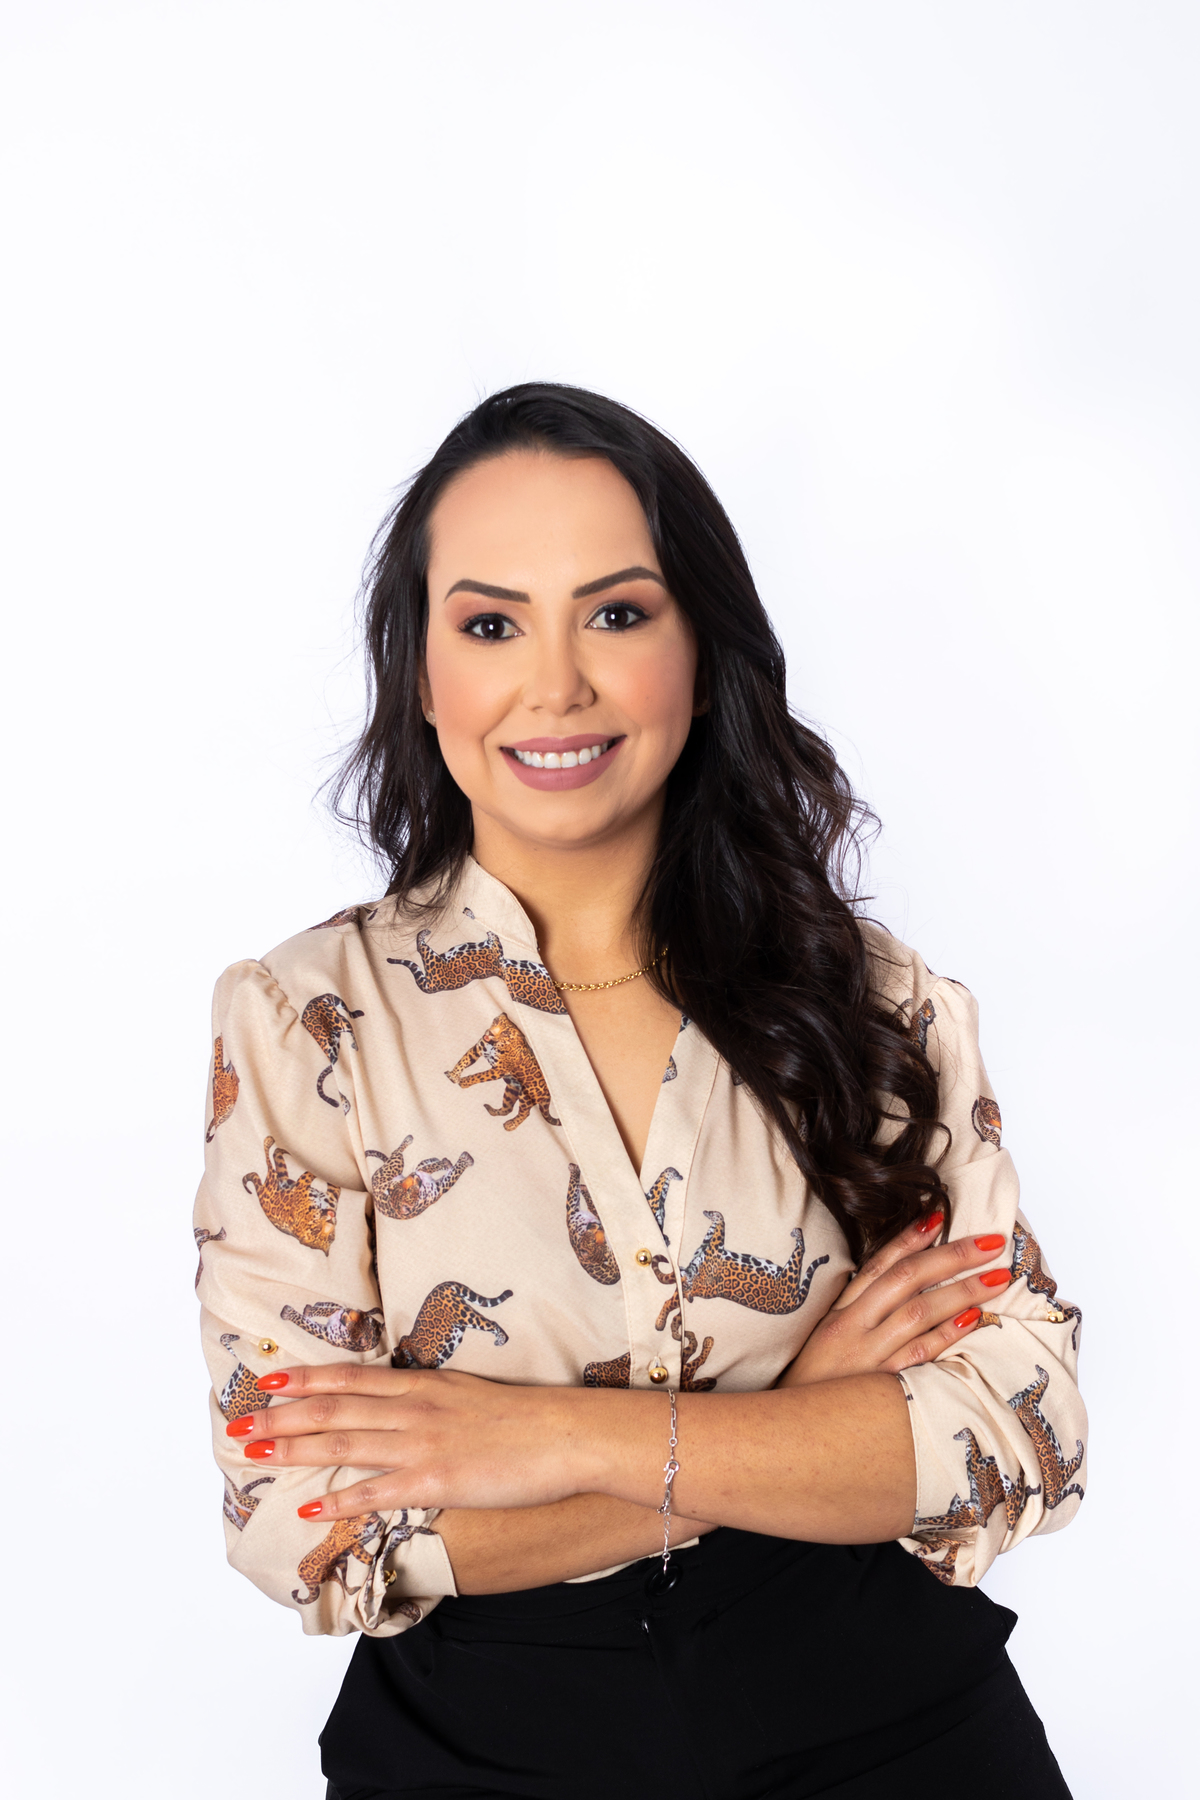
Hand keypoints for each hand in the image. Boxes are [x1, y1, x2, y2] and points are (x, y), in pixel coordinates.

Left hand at [225, 1365, 612, 1522]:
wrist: (566, 1433)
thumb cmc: (522, 1417)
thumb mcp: (468, 1394)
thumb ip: (429, 1399)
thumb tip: (398, 1404)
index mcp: (421, 1385)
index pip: (350, 1379)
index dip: (305, 1381)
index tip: (268, 1382)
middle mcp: (413, 1409)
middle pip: (334, 1409)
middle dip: (282, 1418)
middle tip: (238, 1424)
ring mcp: (422, 1444)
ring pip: (344, 1443)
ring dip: (296, 1449)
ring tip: (256, 1454)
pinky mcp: (436, 1481)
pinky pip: (378, 1491)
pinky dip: (340, 1498)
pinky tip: (310, 1507)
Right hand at [777, 1212, 1011, 1387]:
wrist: (791, 1433)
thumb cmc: (816, 1386)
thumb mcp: (829, 1339)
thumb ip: (861, 1312)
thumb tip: (904, 1285)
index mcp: (840, 1311)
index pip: (879, 1264)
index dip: (910, 1237)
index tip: (940, 1215)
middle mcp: (853, 1326)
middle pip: (907, 1279)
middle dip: (952, 1256)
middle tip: (991, 1242)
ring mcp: (868, 1355)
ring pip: (920, 1311)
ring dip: (963, 1291)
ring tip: (997, 1277)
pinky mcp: (881, 1386)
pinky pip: (921, 1353)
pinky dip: (948, 1333)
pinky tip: (974, 1318)